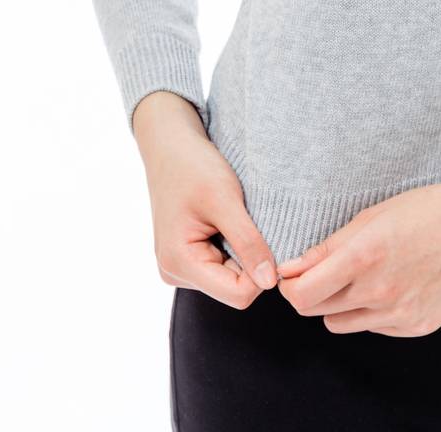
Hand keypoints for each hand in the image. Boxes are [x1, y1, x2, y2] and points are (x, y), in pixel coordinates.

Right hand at [132, 90, 279, 308]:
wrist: (170, 145)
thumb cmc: (193, 166)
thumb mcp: (225, 200)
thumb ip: (248, 242)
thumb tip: (270, 283)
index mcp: (179, 263)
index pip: (238, 294)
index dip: (260, 270)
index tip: (264, 234)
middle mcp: (175, 272)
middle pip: (234, 288)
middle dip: (250, 258)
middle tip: (246, 219)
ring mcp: (179, 267)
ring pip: (230, 277)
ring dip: (241, 249)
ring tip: (232, 216)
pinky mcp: (187, 257)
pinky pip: (222, 264)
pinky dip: (232, 245)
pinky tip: (226, 220)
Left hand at [274, 154, 440, 335]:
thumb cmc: (430, 208)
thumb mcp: (374, 215)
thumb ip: (330, 246)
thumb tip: (292, 268)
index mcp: (364, 258)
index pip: (302, 294)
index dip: (290, 285)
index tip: (294, 273)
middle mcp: (379, 293)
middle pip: (317, 311)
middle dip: (311, 292)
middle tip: (323, 271)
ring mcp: (400, 315)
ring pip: (343, 324)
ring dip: (341, 304)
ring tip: (361, 276)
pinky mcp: (418, 326)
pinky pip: (376, 327)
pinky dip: (372, 311)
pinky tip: (393, 283)